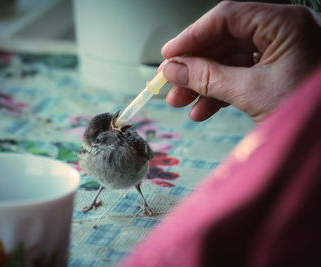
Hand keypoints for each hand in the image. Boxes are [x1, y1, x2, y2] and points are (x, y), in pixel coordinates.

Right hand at [160, 1, 320, 121]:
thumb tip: (172, 69)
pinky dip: (220, 93)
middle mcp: (283, 33)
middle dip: (195, 67)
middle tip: (171, 83)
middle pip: (225, 41)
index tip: (168, 55)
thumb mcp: (251, 92)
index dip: (192, 36)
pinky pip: (241, 76)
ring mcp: (281, 53)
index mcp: (284, 24)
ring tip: (181, 104)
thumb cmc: (307, 112)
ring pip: (230, 61)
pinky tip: (202, 110)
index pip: (227, 17)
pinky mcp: (277, 72)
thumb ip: (208, 77)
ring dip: (204, 84)